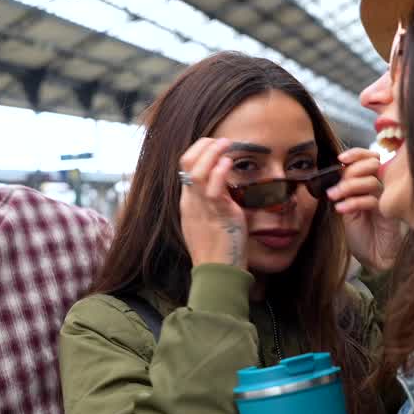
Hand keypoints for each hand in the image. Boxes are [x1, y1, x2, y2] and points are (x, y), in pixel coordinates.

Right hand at [179, 138, 247, 268]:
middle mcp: (191, 202)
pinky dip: (220, 171)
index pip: (185, 167)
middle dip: (204, 145)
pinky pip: (214, 188)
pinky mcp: (217, 215)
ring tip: (227, 144)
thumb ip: (212, 202)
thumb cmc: (217, 249)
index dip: (199, 150)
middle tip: (222, 140)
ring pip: (197, 171)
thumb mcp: (209, 221)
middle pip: (186, 163)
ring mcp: (202, 208)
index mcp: (188, 203)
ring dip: (213, 151)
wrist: (217, 273)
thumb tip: (223, 185)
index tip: (215, 145)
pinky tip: (228, 163)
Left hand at [327, 148, 403, 271]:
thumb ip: (344, 190)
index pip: (370, 158)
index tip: (340, 159)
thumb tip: (333, 173)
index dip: (357, 154)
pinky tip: (341, 210)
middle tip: (336, 188)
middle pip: (372, 164)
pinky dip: (354, 202)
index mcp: (372, 182)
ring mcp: (387, 199)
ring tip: (334, 197)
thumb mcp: (347, 208)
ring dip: (348, 187)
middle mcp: (382, 188)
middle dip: (351, 171)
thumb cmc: (362, 234)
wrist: (373, 258)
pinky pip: (372, 200)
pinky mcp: (389, 213)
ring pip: (371, 181)